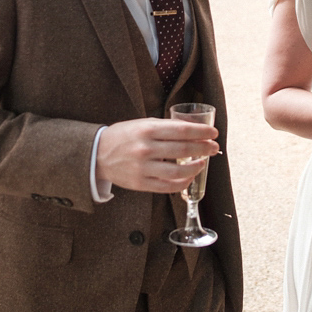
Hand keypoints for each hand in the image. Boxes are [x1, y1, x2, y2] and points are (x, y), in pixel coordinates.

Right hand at [95, 117, 218, 193]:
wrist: (97, 155)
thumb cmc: (123, 137)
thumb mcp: (142, 124)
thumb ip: (165, 127)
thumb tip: (193, 129)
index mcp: (147, 130)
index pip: (182, 130)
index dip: (202, 132)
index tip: (213, 133)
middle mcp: (146, 149)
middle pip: (184, 150)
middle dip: (204, 148)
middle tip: (214, 148)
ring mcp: (143, 168)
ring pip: (178, 172)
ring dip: (196, 167)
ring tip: (203, 162)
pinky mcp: (141, 184)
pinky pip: (168, 187)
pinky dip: (183, 183)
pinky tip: (190, 177)